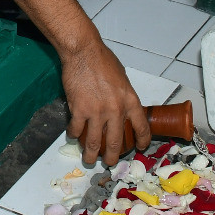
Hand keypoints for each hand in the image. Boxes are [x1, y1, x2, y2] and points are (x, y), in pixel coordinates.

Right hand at [60, 39, 149, 167]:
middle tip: (109, 162)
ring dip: (91, 154)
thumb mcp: (122, 78)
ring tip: (89, 159)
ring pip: (94, 142)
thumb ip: (123, 95)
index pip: (141, 127)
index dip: (142, 140)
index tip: (140, 147)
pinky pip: (76, 129)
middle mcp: (116, 110)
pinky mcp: (79, 110)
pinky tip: (72, 135)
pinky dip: (73, 135)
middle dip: (112, 156)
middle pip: (115, 142)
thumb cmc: (103, 60)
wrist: (84, 52)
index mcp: (130, 101)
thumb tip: (121, 106)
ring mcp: (97, 112)